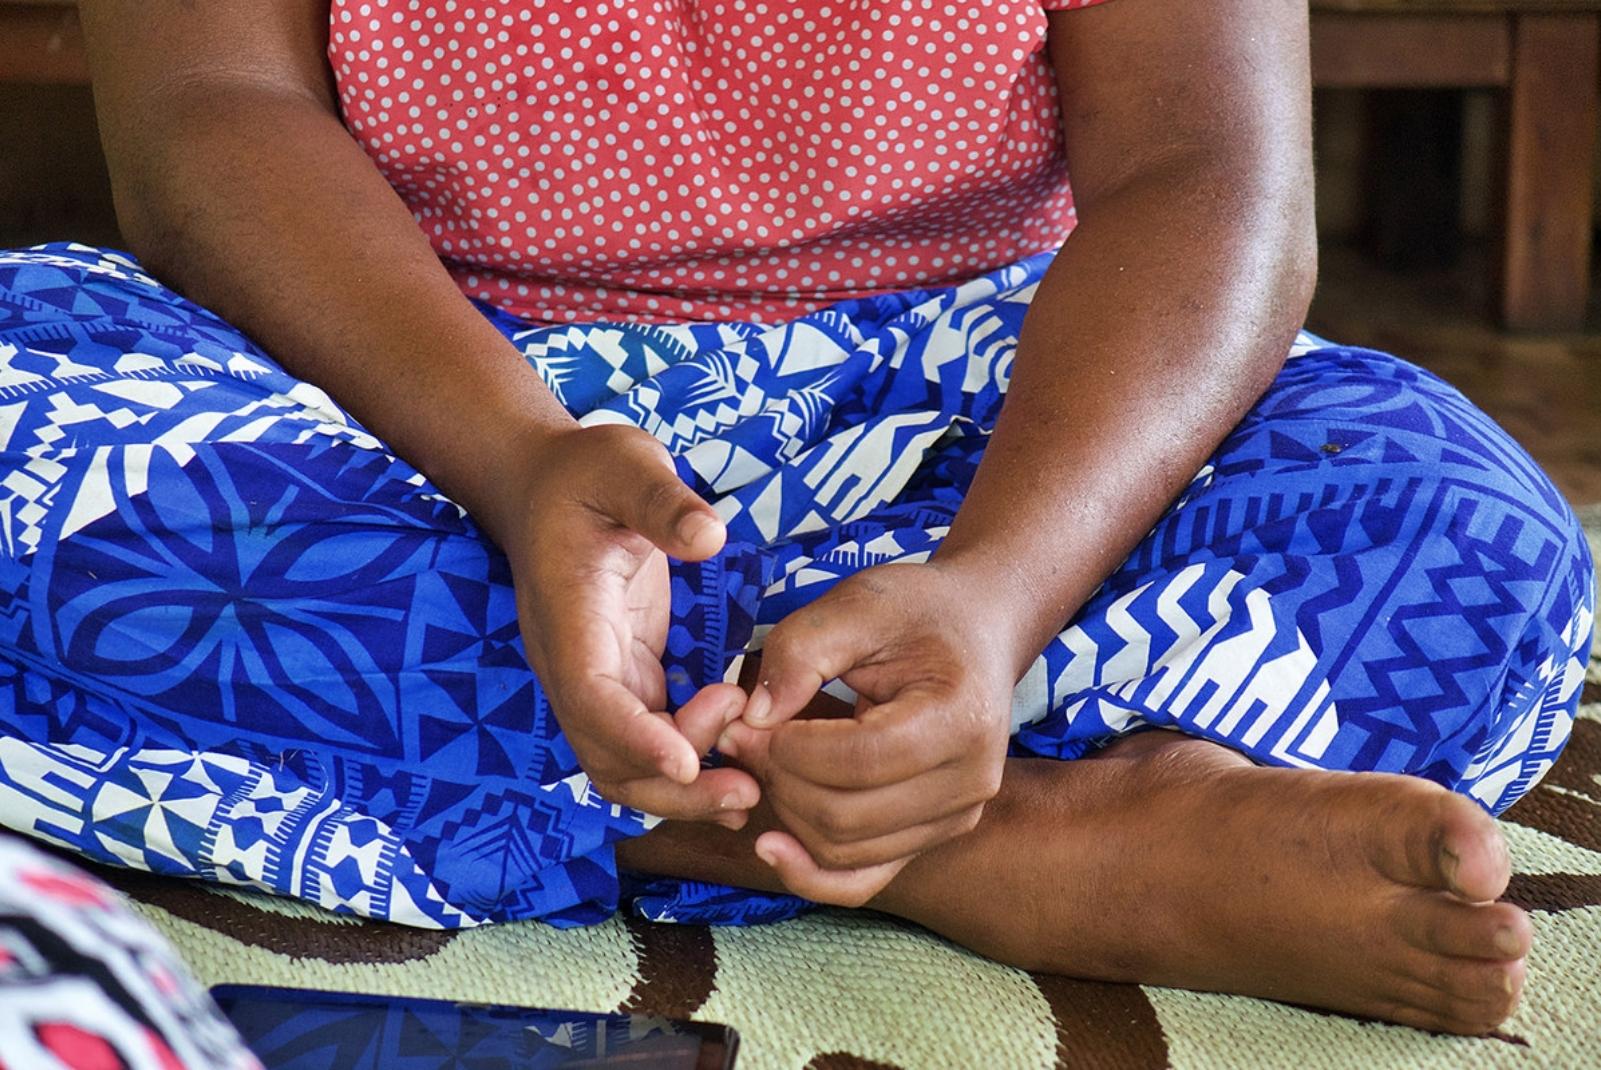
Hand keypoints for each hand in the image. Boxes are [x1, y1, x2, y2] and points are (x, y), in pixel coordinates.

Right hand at [496, 423, 759, 827]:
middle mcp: (574, 663)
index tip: (689, 763)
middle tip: (746, 788)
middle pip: (606, 756)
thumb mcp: (624, 464)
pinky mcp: (623, 677)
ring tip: (747, 792)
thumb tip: (709, 537)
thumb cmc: (585, 471)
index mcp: (570, 617)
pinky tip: (738, 776)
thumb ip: (662, 502)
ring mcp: (596, 677)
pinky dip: (687, 766)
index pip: (592, 697)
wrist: (543, 483)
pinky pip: (647, 742)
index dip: (637, 738)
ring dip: (680, 790)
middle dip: (672, 787)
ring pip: (623, 764)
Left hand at [719, 562, 1015, 904]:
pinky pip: (863, 880)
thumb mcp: (858, 603)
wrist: (975, 631)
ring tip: (761, 759)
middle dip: (778, 779)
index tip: (746, 717)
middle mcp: (970, 782)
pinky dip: (812, 873)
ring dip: (786, 812)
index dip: (788, 748)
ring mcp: (956, 817)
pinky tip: (771, 847)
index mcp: (960, 719)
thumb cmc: (919, 611)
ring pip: (845, 851)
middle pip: (846, 816)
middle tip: (739, 736)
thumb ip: (801, 652)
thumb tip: (752, 719)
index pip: (858, 760)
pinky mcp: (932, 836)